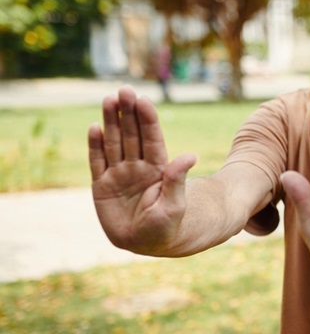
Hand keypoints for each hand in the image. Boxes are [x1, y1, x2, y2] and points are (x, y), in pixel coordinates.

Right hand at [88, 87, 195, 253]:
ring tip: (109, 100)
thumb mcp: (175, 205)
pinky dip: (95, 145)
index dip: (147, 119)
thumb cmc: (166, 225)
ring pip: (114, 142)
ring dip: (111, 122)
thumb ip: (177, 180)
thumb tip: (191, 156)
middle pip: (132, 134)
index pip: (152, 138)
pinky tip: (94, 127)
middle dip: (128, 113)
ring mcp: (119, 174)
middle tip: (124, 90)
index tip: (143, 100)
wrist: (146, 243)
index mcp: (157, 168)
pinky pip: (98, 162)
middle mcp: (138, 166)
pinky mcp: (101, 185)